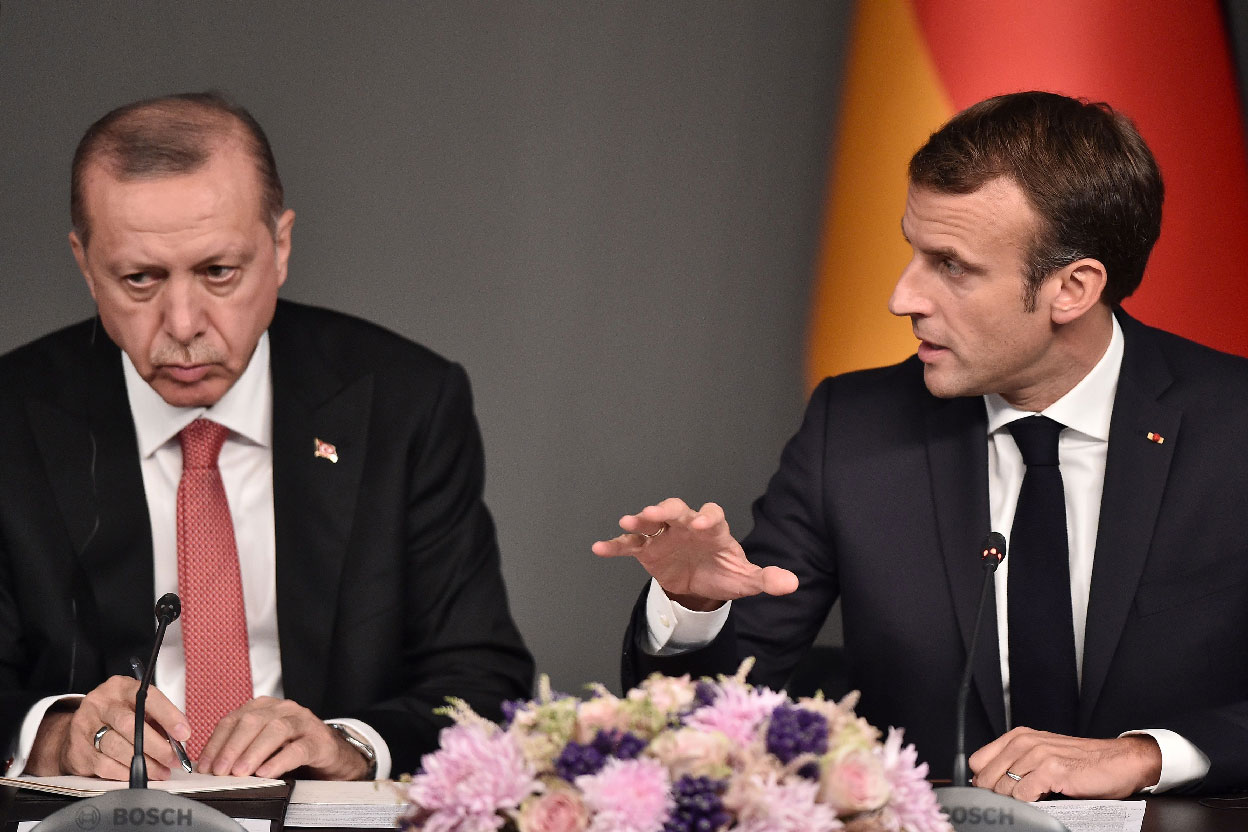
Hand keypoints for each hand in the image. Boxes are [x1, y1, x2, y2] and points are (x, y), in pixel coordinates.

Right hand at [25, 676, 189, 779]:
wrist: (79, 730)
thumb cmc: (117, 717)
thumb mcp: (138, 707)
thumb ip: (158, 719)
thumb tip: (180, 738)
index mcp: (120, 687)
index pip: (148, 697)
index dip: (169, 716)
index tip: (184, 733)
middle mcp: (101, 703)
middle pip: (131, 725)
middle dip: (158, 746)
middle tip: (174, 759)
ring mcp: (86, 726)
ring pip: (118, 748)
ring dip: (145, 764)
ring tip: (161, 771)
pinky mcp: (79, 751)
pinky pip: (106, 766)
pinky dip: (126, 773)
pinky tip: (139, 776)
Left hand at [196, 697, 369, 779]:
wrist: (331, 754)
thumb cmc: (293, 747)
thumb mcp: (263, 745)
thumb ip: (240, 748)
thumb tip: (209, 766)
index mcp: (265, 707)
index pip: (234, 719)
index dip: (217, 742)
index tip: (206, 765)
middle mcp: (284, 709)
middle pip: (252, 721)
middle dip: (232, 747)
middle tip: (220, 770)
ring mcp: (303, 722)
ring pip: (275, 730)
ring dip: (253, 752)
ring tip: (240, 772)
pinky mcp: (319, 740)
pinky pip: (298, 748)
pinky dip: (279, 761)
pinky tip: (266, 773)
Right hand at [591, 497, 797, 609]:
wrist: (701, 584)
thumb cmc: (724, 573)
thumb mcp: (746, 580)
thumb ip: (766, 579)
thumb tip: (792, 584)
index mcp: (713, 530)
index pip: (712, 516)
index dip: (708, 517)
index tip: (704, 524)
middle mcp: (687, 526)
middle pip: (676, 509)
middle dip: (666, 509)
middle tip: (655, 512)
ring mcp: (665, 536)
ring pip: (651, 521)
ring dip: (640, 519)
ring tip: (627, 522)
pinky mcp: (647, 550)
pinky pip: (629, 545)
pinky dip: (615, 545)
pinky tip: (599, 548)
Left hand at [969, 727, 1161, 800]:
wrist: (1120, 761)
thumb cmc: (1083, 762)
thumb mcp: (1042, 756)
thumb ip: (1015, 764)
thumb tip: (986, 784)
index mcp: (1018, 737)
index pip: (977, 761)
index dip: (981, 781)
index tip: (988, 794)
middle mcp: (1024, 742)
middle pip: (986, 777)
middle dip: (994, 795)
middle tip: (1008, 804)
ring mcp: (1037, 755)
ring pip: (1003, 788)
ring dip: (1013, 801)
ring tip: (1029, 802)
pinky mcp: (1052, 770)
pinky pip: (1024, 795)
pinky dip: (1028, 804)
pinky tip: (1042, 801)